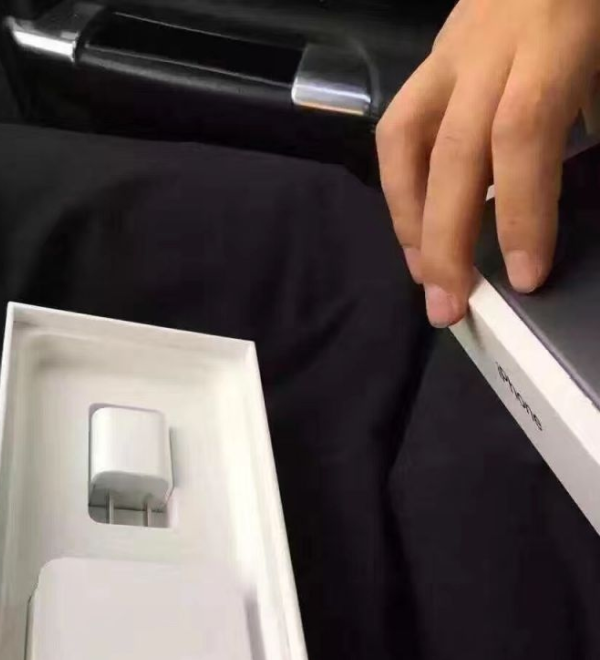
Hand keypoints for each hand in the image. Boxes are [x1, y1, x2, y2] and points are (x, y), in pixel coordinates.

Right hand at [376, 0, 599, 326]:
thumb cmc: (591, 2)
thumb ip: (594, 112)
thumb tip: (567, 196)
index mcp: (550, 44)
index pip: (523, 134)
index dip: (521, 211)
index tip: (525, 276)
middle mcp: (487, 52)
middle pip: (453, 153)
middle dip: (447, 240)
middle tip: (449, 308)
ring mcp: (448, 54)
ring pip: (407, 141)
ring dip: (409, 219)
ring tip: (422, 275)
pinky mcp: (431, 60)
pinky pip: (400, 127)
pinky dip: (401, 186)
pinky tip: (416, 225)